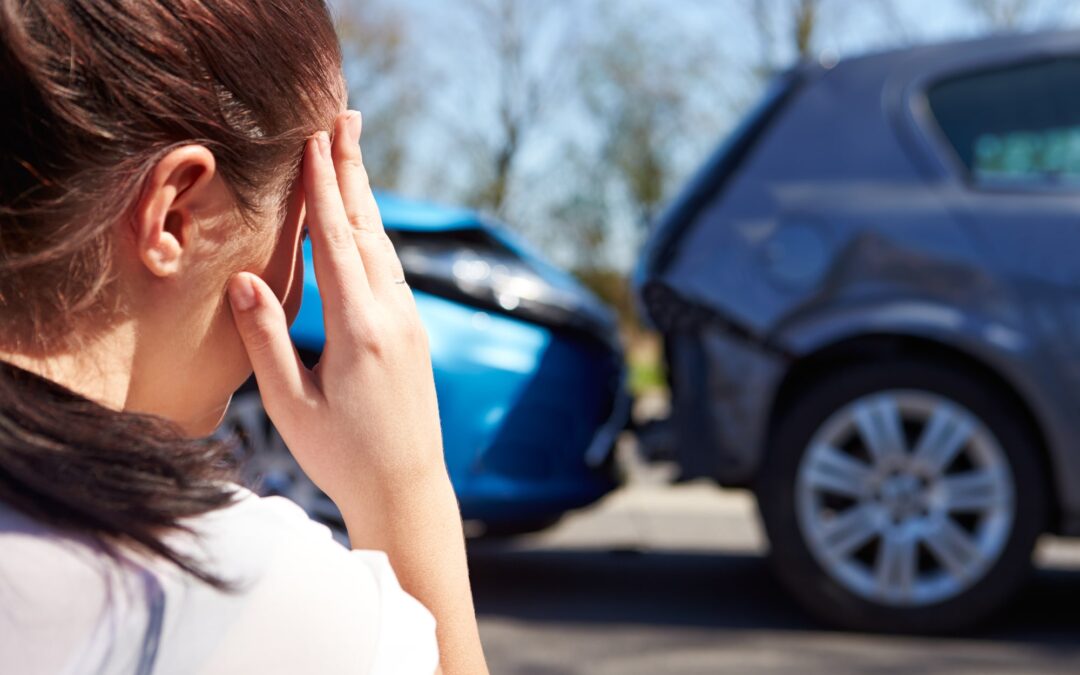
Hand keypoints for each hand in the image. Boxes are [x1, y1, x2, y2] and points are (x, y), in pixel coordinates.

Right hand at [227, 111, 444, 509]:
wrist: (408, 489)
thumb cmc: (342, 456)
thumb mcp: (291, 405)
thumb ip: (267, 338)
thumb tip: (243, 277)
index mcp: (359, 331)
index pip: (337, 242)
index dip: (322, 188)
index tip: (314, 139)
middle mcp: (393, 317)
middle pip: (369, 230)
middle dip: (352, 171)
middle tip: (345, 117)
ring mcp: (410, 323)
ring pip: (385, 248)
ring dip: (365, 198)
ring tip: (351, 154)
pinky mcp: (414, 334)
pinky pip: (392, 271)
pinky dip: (373, 236)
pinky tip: (364, 223)